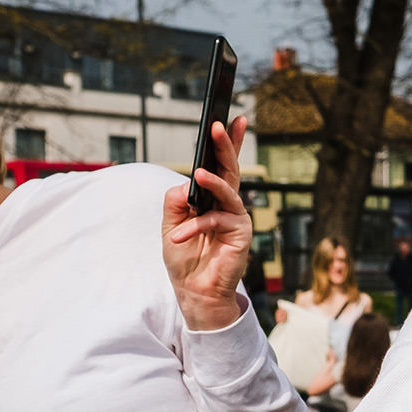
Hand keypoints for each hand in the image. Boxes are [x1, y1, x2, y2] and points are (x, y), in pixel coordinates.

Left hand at [163, 115, 251, 332]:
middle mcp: (228, 205)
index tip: (232, 119)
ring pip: (227, 190)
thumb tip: (186, 184)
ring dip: (211, 181)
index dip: (230, 143)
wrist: (194, 292)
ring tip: (197, 173)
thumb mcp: (171, 225)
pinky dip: (195, 226)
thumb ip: (176, 201)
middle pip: (229, 169)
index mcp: (213, 199)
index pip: (222, 166)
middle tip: (220, 126)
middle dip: (226, 146)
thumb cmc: (185, 259)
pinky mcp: (240, 234)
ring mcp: (236, 218)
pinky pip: (217, 220)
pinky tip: (180, 236)